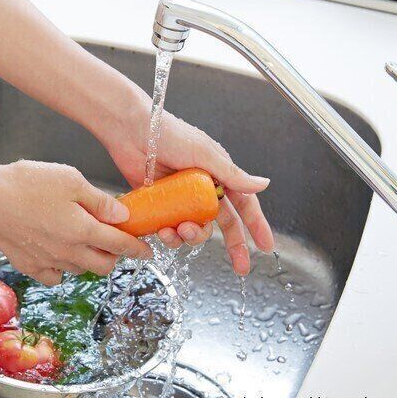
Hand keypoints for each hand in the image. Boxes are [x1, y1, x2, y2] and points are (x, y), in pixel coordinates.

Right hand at [0, 160, 152, 285]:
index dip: (137, 248)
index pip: (120, 245)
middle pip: (103, 265)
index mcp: (84, 230)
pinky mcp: (29, 265)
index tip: (147, 251)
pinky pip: (54, 276)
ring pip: (80, 270)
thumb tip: (122, 215)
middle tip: (113, 242)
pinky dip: (62, 269)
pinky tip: (58, 252)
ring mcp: (48, 262)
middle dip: (114, 256)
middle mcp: (69, 252)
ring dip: (89, 260)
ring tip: (84, 242)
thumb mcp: (70, 180)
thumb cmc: (27, 184)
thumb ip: (99, 200)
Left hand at [99, 90, 274, 275]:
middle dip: (233, 245)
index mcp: (218, 174)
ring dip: (192, 236)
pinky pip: (170, 227)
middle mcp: (202, 188)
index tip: (265, 246)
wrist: (131, 132)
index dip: (256, 225)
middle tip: (239, 266)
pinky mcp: (160, 204)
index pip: (244, 204)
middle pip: (224, 223)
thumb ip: (232, 174)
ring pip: (195, 229)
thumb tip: (263, 184)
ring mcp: (181, 198)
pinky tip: (163, 230)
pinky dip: (169, 234)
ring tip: (180, 230)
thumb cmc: (169, 133)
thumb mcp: (204, 154)